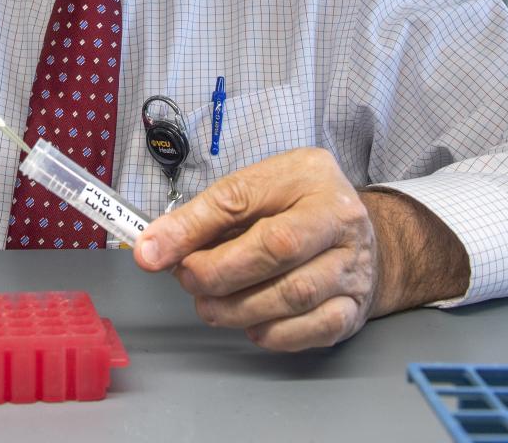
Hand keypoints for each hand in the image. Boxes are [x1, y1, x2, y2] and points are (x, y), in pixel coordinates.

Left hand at [133, 148, 378, 350]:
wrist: (356, 237)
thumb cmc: (295, 210)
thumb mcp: (253, 192)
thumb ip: (203, 217)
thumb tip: (151, 249)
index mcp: (309, 175)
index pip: (242, 197)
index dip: (192, 228)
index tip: (153, 252)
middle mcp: (340, 218)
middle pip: (278, 248)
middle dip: (219, 272)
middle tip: (187, 280)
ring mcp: (353, 265)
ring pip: (294, 294)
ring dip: (239, 308)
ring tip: (210, 306)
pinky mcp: (355, 308)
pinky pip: (313, 328)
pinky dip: (273, 333)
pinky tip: (252, 324)